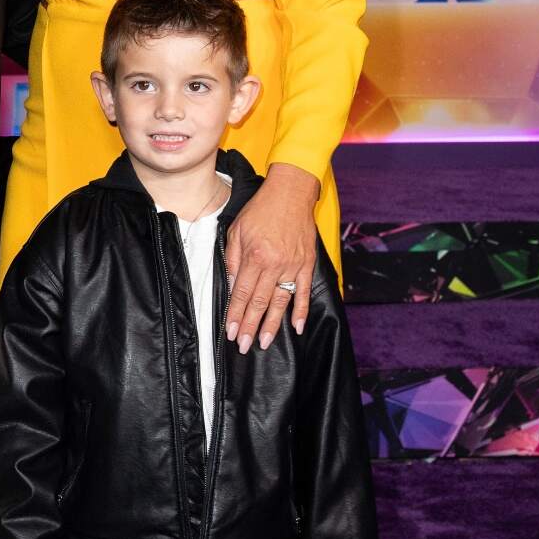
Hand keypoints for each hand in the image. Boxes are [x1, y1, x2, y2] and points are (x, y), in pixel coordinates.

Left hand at [222, 163, 321, 351]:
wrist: (291, 193)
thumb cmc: (261, 210)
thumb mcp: (236, 230)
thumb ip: (233, 260)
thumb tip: (232, 286)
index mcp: (255, 256)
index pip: (242, 293)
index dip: (236, 315)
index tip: (231, 332)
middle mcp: (274, 264)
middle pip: (260, 302)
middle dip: (251, 326)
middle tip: (244, 346)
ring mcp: (293, 265)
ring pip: (281, 301)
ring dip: (273, 324)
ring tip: (265, 342)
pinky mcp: (307, 264)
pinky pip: (303, 291)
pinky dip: (301, 310)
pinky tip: (298, 327)